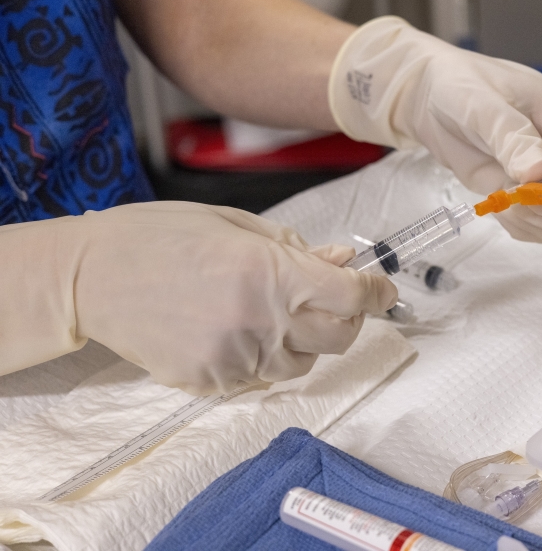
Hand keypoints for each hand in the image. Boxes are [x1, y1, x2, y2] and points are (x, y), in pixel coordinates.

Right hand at [0, 202, 395, 394]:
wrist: (92, 277)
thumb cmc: (160, 236)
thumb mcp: (235, 224)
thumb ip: (295, 247)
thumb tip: (342, 262)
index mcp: (270, 273)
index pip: (351, 297)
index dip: (377, 292)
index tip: (382, 289)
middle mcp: (260, 320)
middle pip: (340, 338)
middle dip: (348, 319)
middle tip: (336, 300)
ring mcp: (235, 357)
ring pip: (304, 364)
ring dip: (307, 342)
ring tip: (277, 314)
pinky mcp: (211, 382)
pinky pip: (260, 379)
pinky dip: (266, 358)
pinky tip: (240, 331)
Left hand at [328, 16, 541, 242]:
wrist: (433, 99)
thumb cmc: (463, 86)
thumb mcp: (484, 104)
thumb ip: (513, 137)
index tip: (535, 197)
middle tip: (514, 201)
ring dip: (536, 224)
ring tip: (500, 194)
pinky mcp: (533, 200)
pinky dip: (521, 227)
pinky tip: (497, 200)